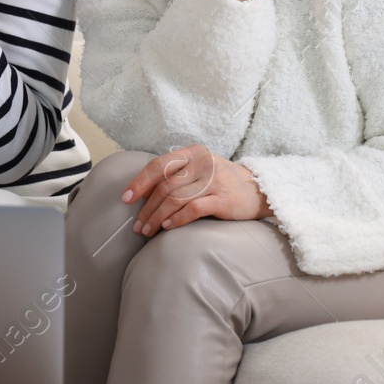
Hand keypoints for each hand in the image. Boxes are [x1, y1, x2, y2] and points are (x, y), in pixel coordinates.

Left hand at [121, 144, 269, 235]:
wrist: (258, 190)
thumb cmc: (221, 182)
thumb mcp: (199, 170)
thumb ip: (176, 176)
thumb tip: (143, 192)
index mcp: (193, 153)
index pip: (159, 165)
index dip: (140, 182)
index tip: (126, 198)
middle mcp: (202, 163)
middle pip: (165, 186)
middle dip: (147, 208)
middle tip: (137, 225)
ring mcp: (214, 180)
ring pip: (175, 199)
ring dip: (157, 217)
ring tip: (147, 231)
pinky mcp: (223, 199)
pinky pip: (193, 209)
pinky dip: (177, 219)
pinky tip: (168, 227)